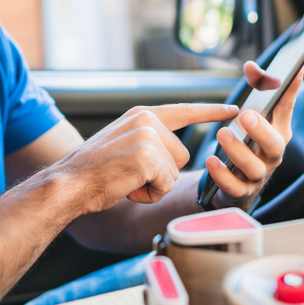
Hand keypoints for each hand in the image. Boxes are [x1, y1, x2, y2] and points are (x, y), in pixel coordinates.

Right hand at [55, 103, 238, 213]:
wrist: (69, 182)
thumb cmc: (95, 171)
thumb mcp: (125, 143)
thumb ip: (150, 140)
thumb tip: (178, 153)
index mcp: (141, 114)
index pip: (185, 110)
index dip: (212, 112)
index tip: (234, 110)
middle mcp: (146, 120)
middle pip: (182, 155)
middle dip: (162, 173)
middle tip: (131, 174)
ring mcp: (147, 136)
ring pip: (175, 171)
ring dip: (155, 185)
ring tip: (128, 180)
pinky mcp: (148, 156)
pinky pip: (165, 184)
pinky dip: (149, 194)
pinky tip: (128, 188)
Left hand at [206, 61, 303, 210]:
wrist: (236, 182)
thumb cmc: (247, 142)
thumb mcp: (251, 115)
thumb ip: (254, 88)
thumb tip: (251, 66)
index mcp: (277, 132)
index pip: (286, 108)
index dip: (292, 89)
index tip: (296, 68)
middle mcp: (272, 154)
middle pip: (275, 145)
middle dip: (262, 130)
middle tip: (246, 115)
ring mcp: (258, 174)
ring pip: (254, 167)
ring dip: (238, 150)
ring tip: (222, 133)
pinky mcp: (241, 190)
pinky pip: (234, 186)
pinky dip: (223, 175)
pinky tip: (212, 161)